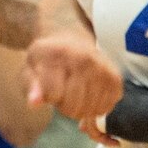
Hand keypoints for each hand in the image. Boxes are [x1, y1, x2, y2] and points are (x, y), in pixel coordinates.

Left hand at [25, 28, 123, 145]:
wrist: (69, 37)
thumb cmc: (47, 58)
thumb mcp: (31, 67)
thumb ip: (31, 85)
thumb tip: (34, 103)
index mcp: (58, 54)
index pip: (52, 95)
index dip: (48, 97)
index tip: (49, 87)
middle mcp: (83, 59)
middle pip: (73, 107)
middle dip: (64, 106)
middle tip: (63, 92)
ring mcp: (102, 68)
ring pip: (90, 110)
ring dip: (80, 109)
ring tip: (76, 92)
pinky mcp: (116, 78)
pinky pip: (105, 108)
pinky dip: (96, 108)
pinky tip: (89, 96)